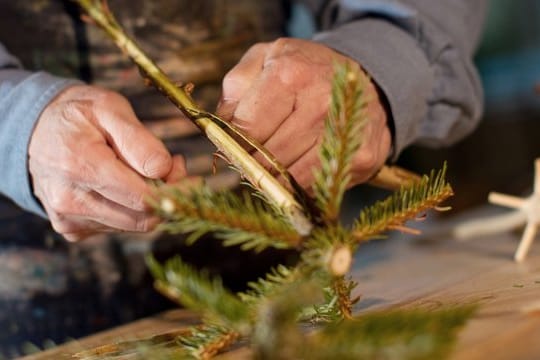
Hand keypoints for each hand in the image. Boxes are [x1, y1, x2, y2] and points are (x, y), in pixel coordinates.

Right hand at [29, 85, 185, 240]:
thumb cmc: (79, 115)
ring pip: (132, 225)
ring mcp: (67, 218)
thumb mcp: (110, 108)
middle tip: (172, 168)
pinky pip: (117, 227)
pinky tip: (127, 184)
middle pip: (141, 218)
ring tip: (148, 171)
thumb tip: (164, 171)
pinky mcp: (70, 229)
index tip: (188, 174)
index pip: (142, 198)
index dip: (175, 190)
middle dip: (167, 196)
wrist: (33, 129)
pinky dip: (130, 209)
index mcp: (80, 165)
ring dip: (150, 203)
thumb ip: (140, 141)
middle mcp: (69, 200)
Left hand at [218, 38, 390, 189]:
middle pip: (266, 158)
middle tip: (250, 158)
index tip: (231, 146)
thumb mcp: (266, 59)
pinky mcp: (360, 158)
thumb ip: (236, 87)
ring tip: (272, 164)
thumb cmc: (306, 71)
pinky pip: (314, 187)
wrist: (366, 79)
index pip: (246, 129)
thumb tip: (220, 126)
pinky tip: (297, 168)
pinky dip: (299, 185)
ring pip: (288, 177)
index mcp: (290, 74)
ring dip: (274, 178)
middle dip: (251, 162)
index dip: (233, 144)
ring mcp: (342, 133)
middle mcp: (320, 103)